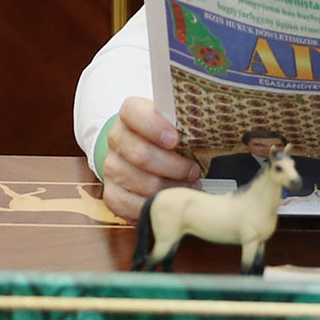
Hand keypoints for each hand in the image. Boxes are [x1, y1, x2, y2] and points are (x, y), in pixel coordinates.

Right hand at [102, 96, 200, 220]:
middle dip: (174, 167)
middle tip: (194, 171)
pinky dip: (154, 206)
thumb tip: (207, 131)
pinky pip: (129, 204)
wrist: (144, 151)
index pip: (133, 113)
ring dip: (170, 188)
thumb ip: (184, 123)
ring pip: (140, 182)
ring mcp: (111, 166)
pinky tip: (170, 202)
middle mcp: (116, 138)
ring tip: (189, 187)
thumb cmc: (168, 136)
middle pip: (141, 155)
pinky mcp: (111, 192)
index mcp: (130, 113)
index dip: (154, 127)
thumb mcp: (176, 122)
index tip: (176, 139)